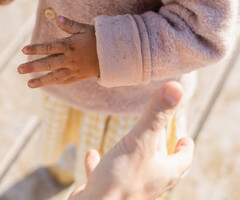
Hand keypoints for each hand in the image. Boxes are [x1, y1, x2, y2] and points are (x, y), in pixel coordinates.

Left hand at [18, 16, 99, 87]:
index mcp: (70, 45)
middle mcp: (70, 59)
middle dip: (33, 66)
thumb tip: (57, 18)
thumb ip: (70, 25)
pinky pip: (65, 81)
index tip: (23, 50)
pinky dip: (54, 83)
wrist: (114, 54)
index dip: (36, 48)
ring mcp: (74, 69)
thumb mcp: (85, 28)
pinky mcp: (79, 76)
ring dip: (41, 80)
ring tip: (28, 83)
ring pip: (55, 76)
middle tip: (19, 69)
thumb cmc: (98, 38)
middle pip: (48, 63)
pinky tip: (44, 84)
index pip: (49, 47)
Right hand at [69, 82, 193, 199]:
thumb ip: (156, 115)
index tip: (185, 137)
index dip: (185, 147)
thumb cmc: (121, 179)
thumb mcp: (140, 141)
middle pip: (159, 160)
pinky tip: (91, 154)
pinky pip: (107, 175)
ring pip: (134, 168)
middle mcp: (149, 181)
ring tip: (129, 140)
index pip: (183, 158)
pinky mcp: (107, 190)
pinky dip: (101, 164)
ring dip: (132, 153)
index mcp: (163, 171)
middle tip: (156, 129)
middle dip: (159, 144)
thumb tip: (175, 87)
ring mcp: (128, 187)